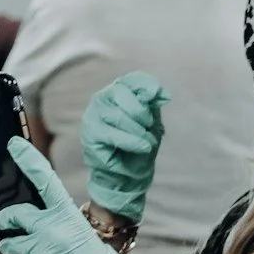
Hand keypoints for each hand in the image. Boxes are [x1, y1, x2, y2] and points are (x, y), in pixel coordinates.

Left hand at [0, 140, 175, 253]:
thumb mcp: (86, 238)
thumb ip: (62, 227)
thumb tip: (42, 223)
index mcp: (68, 218)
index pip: (45, 182)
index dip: (29, 161)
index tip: (14, 145)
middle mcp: (50, 230)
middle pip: (14, 215)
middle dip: (7, 220)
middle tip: (7, 223)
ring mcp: (38, 251)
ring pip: (11, 244)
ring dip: (15, 247)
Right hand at [79, 72, 167, 221]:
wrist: (130, 173)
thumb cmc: (141, 143)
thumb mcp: (153, 122)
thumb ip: (154, 106)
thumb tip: (163, 94)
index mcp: (118, 93)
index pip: (130, 80)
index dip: (146, 85)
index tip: (161, 96)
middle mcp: (102, 100)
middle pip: (121, 94)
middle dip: (141, 112)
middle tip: (149, 126)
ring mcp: (92, 117)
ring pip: (117, 115)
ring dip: (138, 131)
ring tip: (146, 144)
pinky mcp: (90, 136)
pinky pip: (111, 135)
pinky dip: (130, 142)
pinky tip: (141, 148)